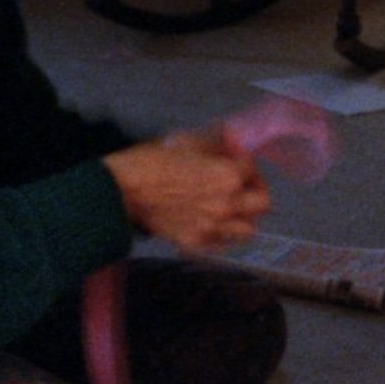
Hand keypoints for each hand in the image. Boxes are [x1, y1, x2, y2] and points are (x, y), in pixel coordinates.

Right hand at [103, 132, 270, 252]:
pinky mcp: (196, 244)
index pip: (252, 168)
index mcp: (229, 176)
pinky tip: (210, 221)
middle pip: (262, 205)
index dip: (244, 159)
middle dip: (254, 190)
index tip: (233, 156)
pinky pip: (221, 243)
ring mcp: (212, 229)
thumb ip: (217, 142)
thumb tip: (233, 139)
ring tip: (229, 207)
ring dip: (242, 217)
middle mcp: (227, 206)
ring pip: (246, 230)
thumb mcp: (189, 140)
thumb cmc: (153, 159)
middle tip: (241, 184)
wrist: (123, 190)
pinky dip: (220, 234)